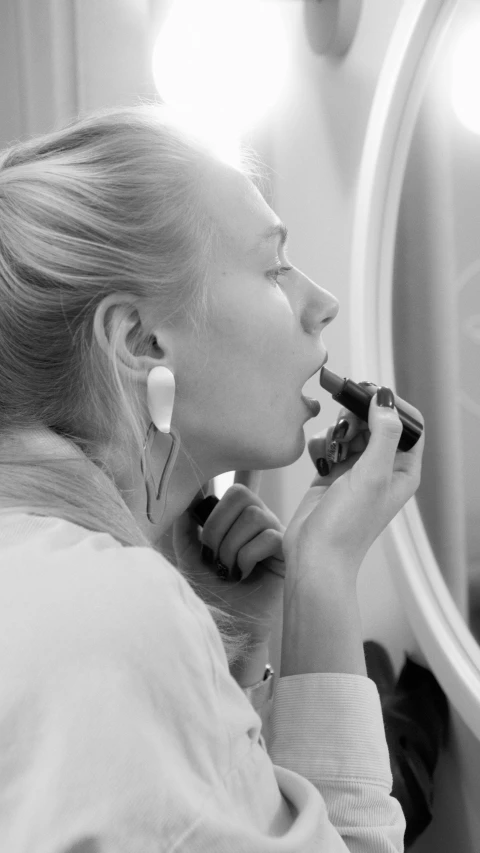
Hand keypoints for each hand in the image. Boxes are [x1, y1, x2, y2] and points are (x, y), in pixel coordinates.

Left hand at [172, 471, 285, 648]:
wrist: (227, 627)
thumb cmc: (212, 595)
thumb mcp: (191, 559)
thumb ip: (186, 530)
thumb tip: (189, 498)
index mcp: (240, 519)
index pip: (234, 491)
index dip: (215, 513)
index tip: (204, 542)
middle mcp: (261, 523)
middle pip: (242, 497)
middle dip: (218, 529)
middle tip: (215, 558)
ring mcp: (276, 536)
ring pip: (255, 516)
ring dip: (232, 547)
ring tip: (229, 570)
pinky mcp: (287, 554)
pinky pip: (269, 538)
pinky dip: (248, 557)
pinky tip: (245, 574)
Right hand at [283, 387, 424, 595]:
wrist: (315, 555)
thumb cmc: (347, 526)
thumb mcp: (372, 474)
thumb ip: (382, 433)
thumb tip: (385, 398)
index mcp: (404, 470)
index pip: (408, 424)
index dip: (391, 406)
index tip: (369, 394)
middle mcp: (382, 468)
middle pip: (375, 422)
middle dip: (357, 418)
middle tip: (343, 425)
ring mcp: (356, 471)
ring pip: (349, 430)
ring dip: (336, 433)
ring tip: (331, 452)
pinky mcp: (332, 474)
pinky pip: (329, 444)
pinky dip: (322, 446)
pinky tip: (318, 462)